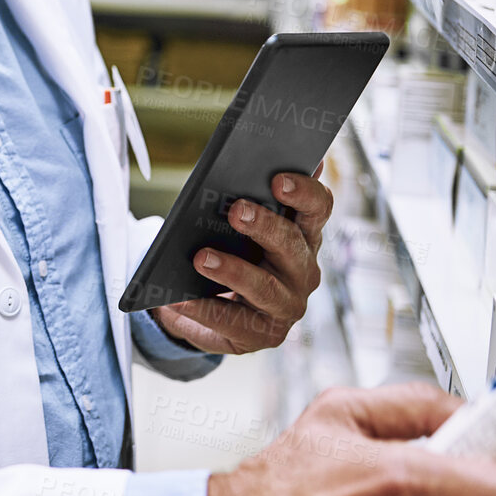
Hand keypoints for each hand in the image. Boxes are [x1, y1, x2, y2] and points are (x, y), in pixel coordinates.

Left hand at [151, 167, 331, 352]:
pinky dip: (203, 309)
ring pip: (265, 287)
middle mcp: (303, 270)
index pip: (318, 208)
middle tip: (237, 210)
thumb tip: (250, 160)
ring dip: (233, 271)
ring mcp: (287, 305)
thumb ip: (251, 196)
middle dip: (265, 226)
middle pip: (291, 245)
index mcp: (304, 235)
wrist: (215, 310)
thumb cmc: (233, 255)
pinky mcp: (264, 334)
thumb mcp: (239, 228)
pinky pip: (233, 322)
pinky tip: (178, 298)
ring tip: (200, 258)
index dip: (304, 192)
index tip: (278, 179)